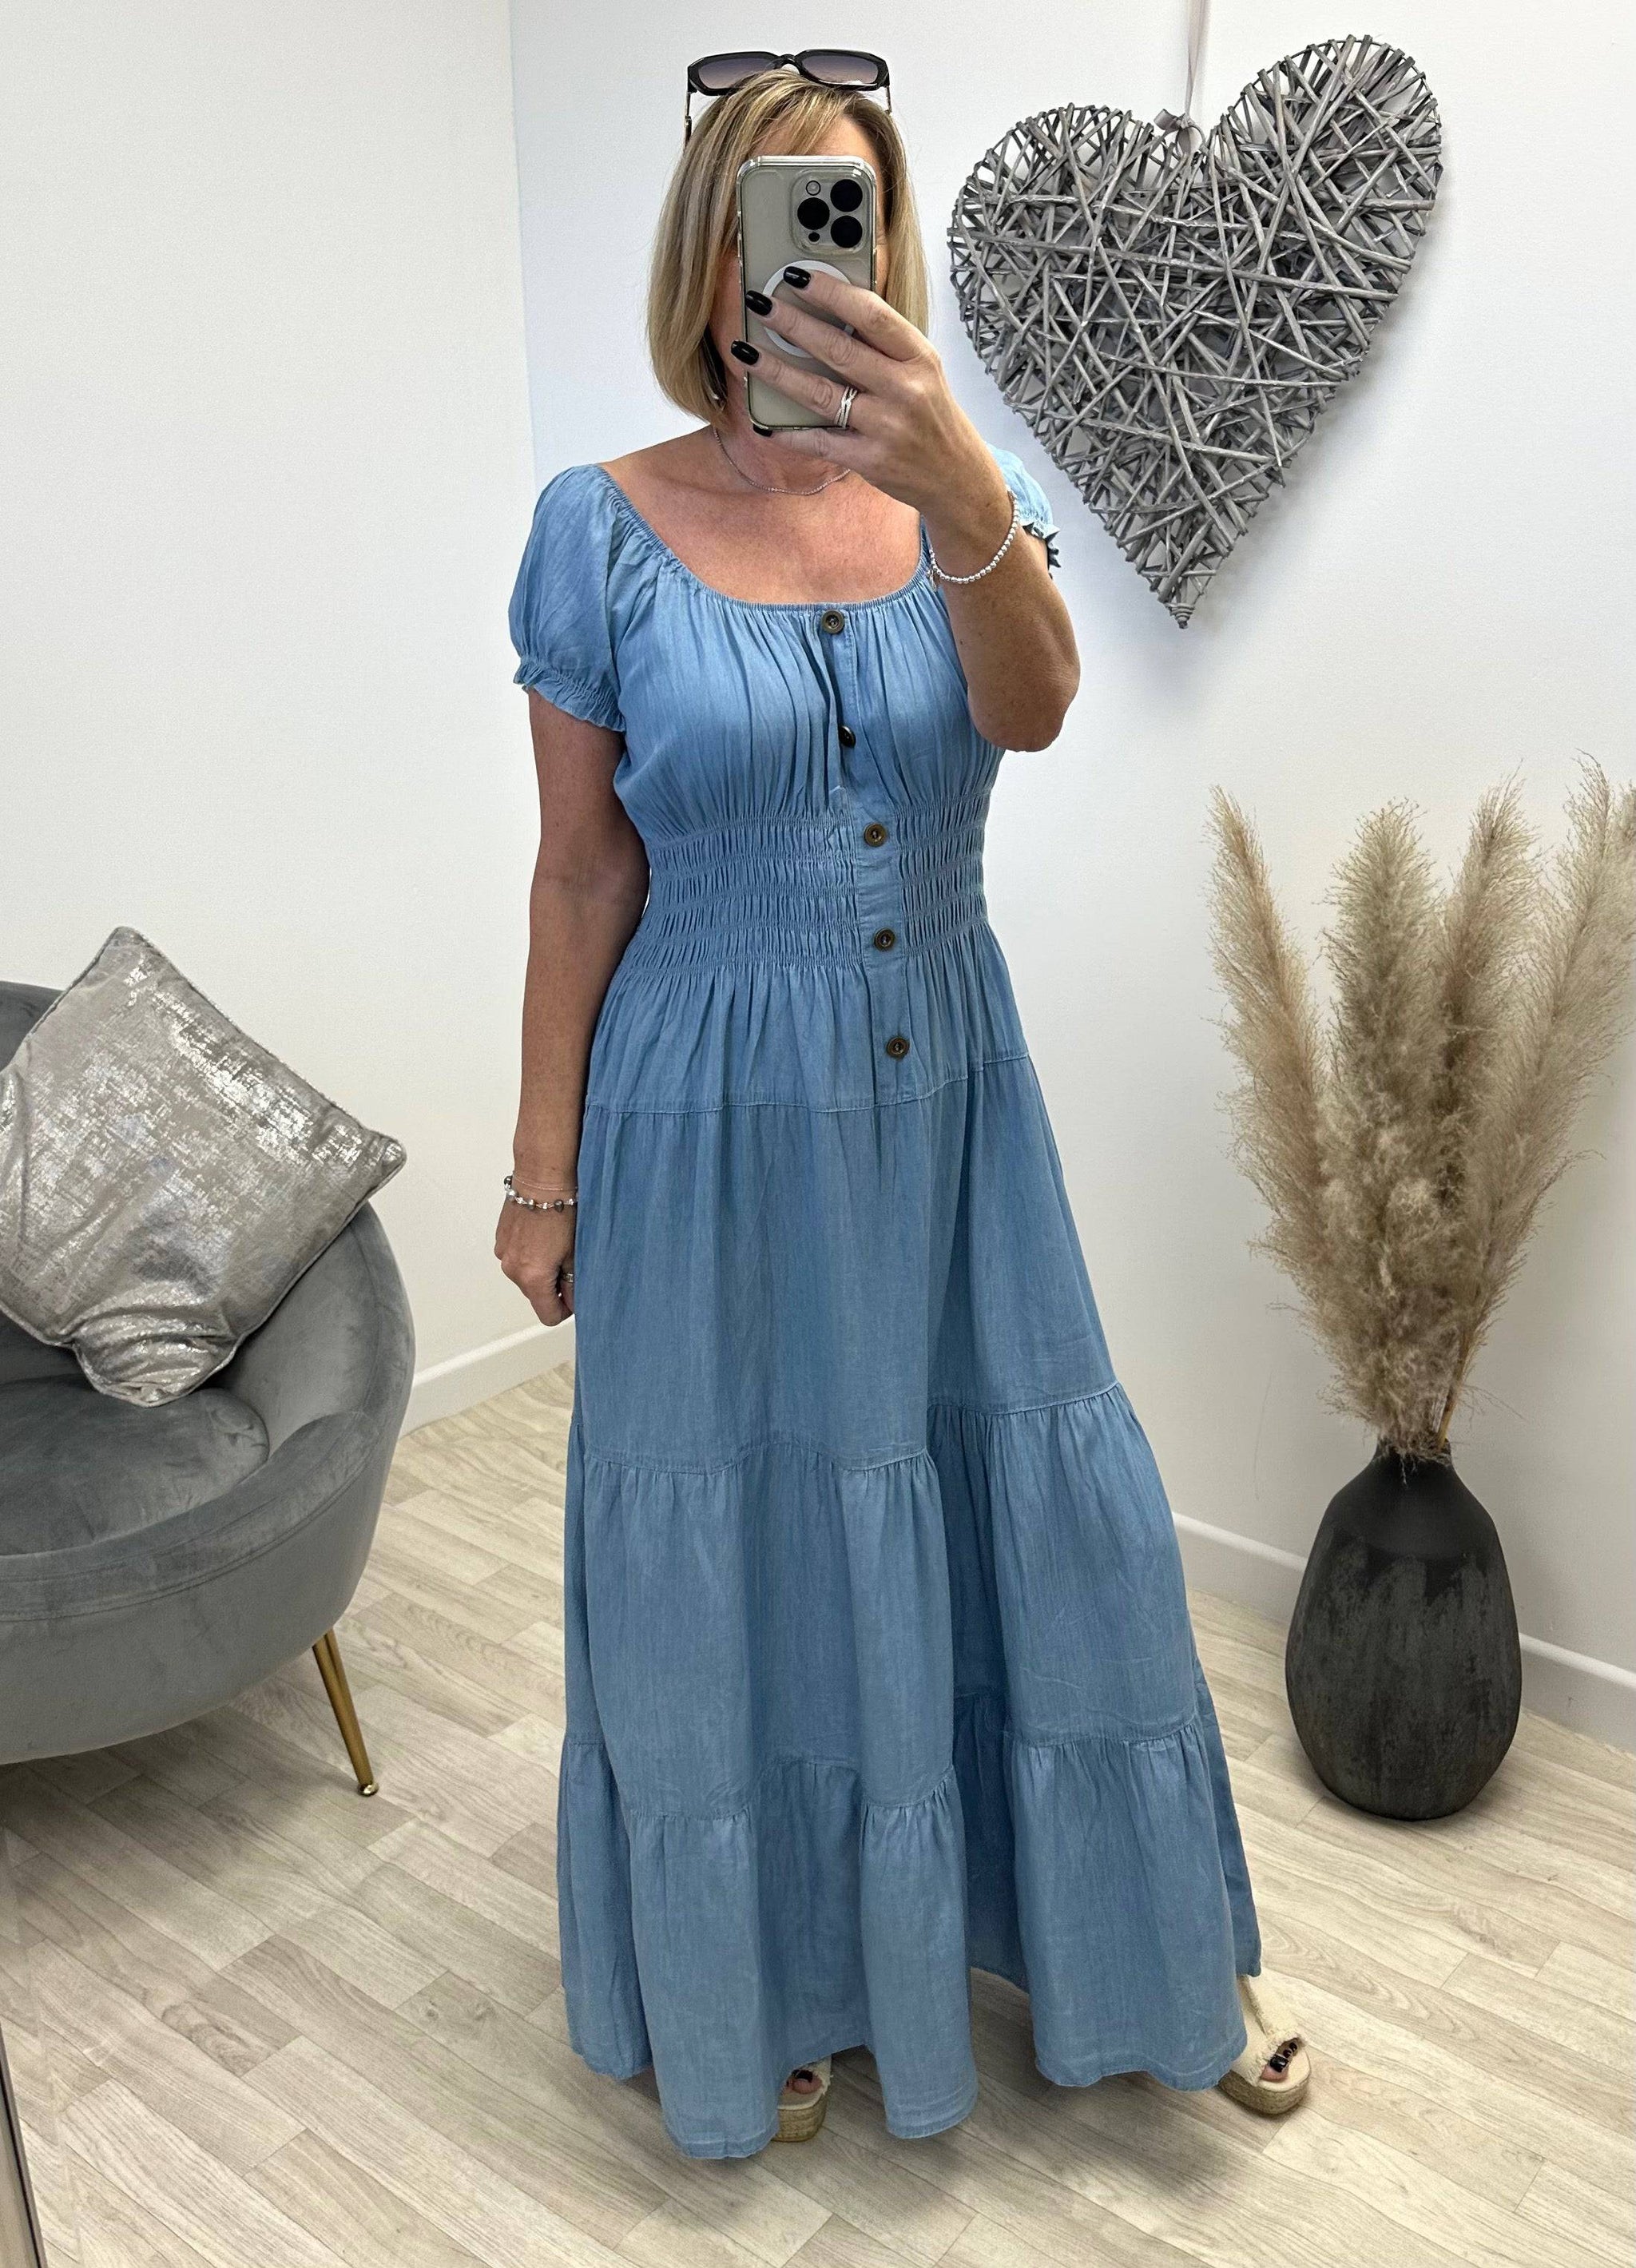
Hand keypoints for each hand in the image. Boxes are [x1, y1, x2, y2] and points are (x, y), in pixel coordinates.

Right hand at [494, 1199, 574, 1324]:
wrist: (541, 1179)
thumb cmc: (561, 1210)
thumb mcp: (575, 1253)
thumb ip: (574, 1284)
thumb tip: (573, 1301)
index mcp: (532, 1277)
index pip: (548, 1315)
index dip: (564, 1309)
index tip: (574, 1296)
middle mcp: (512, 1270)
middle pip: (535, 1296)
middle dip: (553, 1287)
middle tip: (568, 1263)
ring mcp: (503, 1254)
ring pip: (526, 1277)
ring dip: (540, 1270)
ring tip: (555, 1245)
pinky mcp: (501, 1241)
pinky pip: (517, 1259)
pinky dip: (529, 1255)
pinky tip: (542, 1236)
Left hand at [735, 268, 1016, 568]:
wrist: (956, 477)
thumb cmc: (931, 415)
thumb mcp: (921, 371)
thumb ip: (883, 345)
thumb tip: (826, 312)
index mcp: (919, 357)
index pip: (870, 314)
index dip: (830, 292)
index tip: (797, 276)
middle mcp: (905, 390)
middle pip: (838, 350)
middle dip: (792, 324)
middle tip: (759, 305)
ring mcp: (887, 427)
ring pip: (821, 394)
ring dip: (777, 372)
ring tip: (747, 354)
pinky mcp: (870, 461)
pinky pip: (820, 441)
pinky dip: (789, 432)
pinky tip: (763, 420)